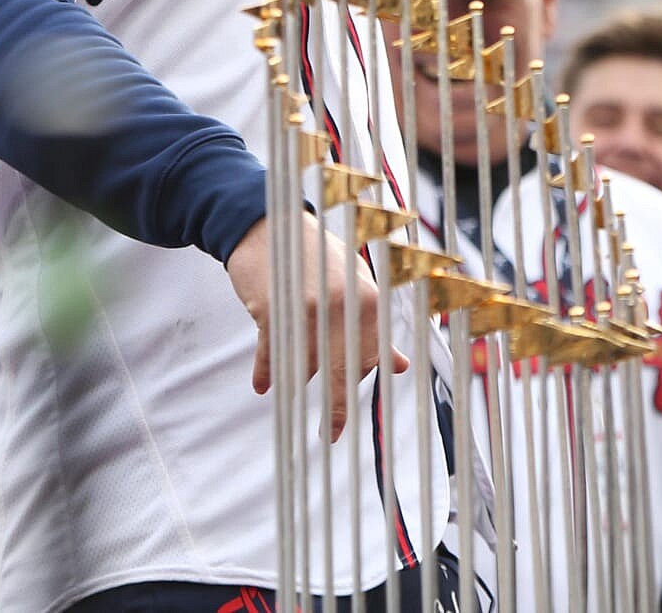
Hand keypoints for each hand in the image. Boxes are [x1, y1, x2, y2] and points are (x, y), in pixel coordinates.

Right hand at [226, 211, 409, 442]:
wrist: (266, 226)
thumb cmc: (314, 257)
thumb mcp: (353, 284)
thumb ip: (374, 325)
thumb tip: (400, 364)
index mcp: (367, 300)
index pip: (371, 354)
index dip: (363, 381)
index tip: (354, 408)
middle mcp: (341, 305)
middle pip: (342, 369)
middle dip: (337, 406)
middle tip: (332, 434)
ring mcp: (306, 309)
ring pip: (306, 365)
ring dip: (296, 378)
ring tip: (285, 387)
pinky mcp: (272, 311)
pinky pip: (273, 355)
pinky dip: (266, 372)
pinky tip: (261, 386)